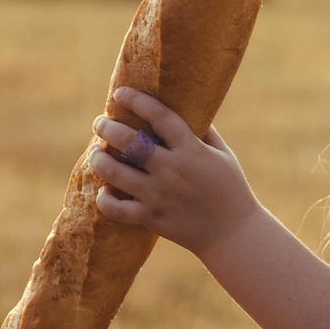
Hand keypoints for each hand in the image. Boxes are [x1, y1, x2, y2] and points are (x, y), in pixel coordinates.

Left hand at [86, 87, 259, 254]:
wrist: (233, 234)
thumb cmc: (231, 189)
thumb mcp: (223, 155)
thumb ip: (204, 131)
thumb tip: (186, 109)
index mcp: (191, 151)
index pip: (159, 117)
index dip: (136, 100)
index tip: (120, 94)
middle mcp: (172, 171)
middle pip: (128, 142)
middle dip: (107, 127)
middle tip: (100, 122)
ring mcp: (159, 196)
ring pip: (115, 173)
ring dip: (99, 159)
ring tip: (96, 152)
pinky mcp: (151, 218)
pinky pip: (117, 210)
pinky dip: (105, 200)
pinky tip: (104, 191)